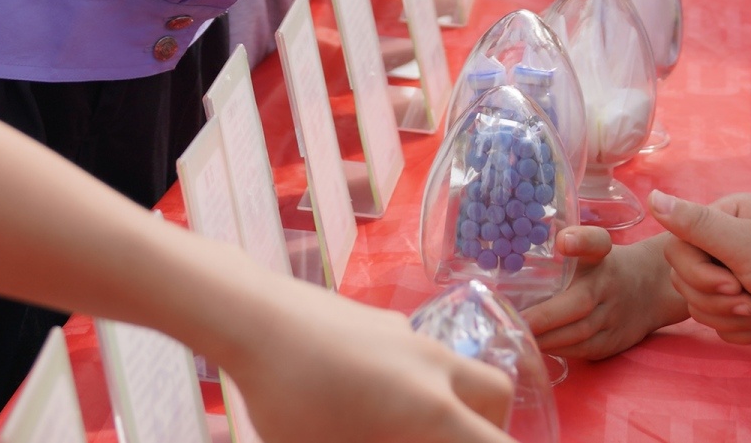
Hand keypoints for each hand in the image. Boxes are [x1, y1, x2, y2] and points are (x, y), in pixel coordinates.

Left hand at [217, 279, 514, 442]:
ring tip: (392, 424)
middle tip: (452, 441)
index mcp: (432, 409)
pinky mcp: (379, 319)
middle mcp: (432, 365)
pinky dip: (409, 379)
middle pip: (494, 392)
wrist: (255, 319)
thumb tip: (396, 436)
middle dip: (487, 423)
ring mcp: (407, 334)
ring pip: (451, 367)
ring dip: (446, 399)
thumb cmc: (290, 402)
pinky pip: (414, 353)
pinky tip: (358, 395)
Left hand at [524, 226, 687, 359]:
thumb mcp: (589, 247)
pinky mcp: (612, 342)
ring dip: (546, 338)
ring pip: (580, 332)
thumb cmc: (604, 266)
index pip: (596, 243)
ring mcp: (614, 316)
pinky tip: (535, 345)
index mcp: (601, 256)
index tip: (563, 241)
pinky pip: (582, 349)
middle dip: (545, 315)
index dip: (581, 241)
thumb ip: (562, 238)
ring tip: (516, 335)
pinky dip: (557, 349)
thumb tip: (519, 231)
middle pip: (581, 302)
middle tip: (512, 318)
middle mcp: (610, 285)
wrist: (652, 289)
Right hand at [651, 186, 750, 320]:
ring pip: (702, 308)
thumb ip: (698, 225)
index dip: (700, 274)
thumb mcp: (748, 245)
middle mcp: (725, 243)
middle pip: (685, 283)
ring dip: (737, 319)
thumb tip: (652, 198)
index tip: (734, 285)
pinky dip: (747, 332)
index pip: (677, 248)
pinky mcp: (746, 304)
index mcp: (725, 217)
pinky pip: (722, 326)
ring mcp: (735, 275)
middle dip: (722, 301)